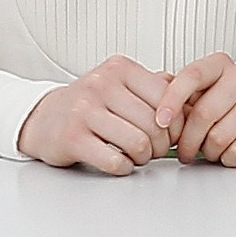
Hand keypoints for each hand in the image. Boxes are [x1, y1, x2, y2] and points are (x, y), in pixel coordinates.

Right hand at [17, 55, 170, 172]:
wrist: (44, 119)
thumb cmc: (88, 106)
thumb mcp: (120, 85)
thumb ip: (154, 88)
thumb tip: (192, 102)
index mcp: (119, 68)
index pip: (166, 96)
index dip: (177, 122)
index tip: (170, 133)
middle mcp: (101, 84)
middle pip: (155, 124)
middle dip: (162, 145)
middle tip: (155, 150)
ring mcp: (84, 111)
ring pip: (138, 143)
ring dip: (144, 158)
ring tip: (138, 157)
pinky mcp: (72, 138)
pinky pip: (115, 161)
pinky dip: (125, 168)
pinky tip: (121, 163)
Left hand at [155, 55, 235, 166]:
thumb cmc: (224, 113)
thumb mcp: (195, 98)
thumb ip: (170, 91)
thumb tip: (148, 89)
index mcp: (220, 65)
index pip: (191, 76)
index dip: (171, 100)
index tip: (160, 122)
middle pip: (203, 112)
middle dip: (188, 140)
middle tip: (185, 152)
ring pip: (220, 135)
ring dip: (209, 152)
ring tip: (211, 151)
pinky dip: (228, 159)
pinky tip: (229, 154)